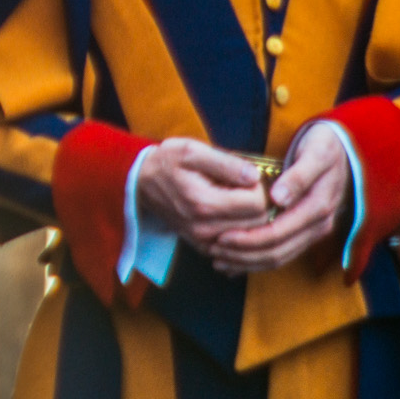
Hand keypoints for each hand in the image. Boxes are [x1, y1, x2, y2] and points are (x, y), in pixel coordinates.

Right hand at [137, 137, 269, 254]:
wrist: (139, 183)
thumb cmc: (166, 163)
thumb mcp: (192, 151)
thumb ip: (226, 163)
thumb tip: (255, 176)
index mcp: (203, 202)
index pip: (256, 203)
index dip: (260, 187)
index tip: (248, 177)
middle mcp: (204, 228)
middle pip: (258, 222)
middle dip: (259, 203)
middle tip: (246, 187)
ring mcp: (203, 240)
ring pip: (251, 236)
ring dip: (252, 218)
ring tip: (239, 199)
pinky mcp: (202, 247)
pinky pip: (237, 246)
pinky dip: (242, 231)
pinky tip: (233, 214)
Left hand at [207, 125, 350, 274]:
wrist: (343, 148)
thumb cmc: (323, 146)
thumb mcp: (314, 152)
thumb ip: (298, 176)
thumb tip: (279, 199)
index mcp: (318, 206)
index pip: (279, 232)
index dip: (249, 238)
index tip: (221, 238)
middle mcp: (319, 224)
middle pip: (278, 251)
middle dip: (244, 255)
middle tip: (213, 252)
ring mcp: (314, 231)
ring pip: (280, 258)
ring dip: (248, 262)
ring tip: (218, 261)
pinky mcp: (308, 232)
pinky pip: (284, 254)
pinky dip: (258, 261)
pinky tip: (234, 264)